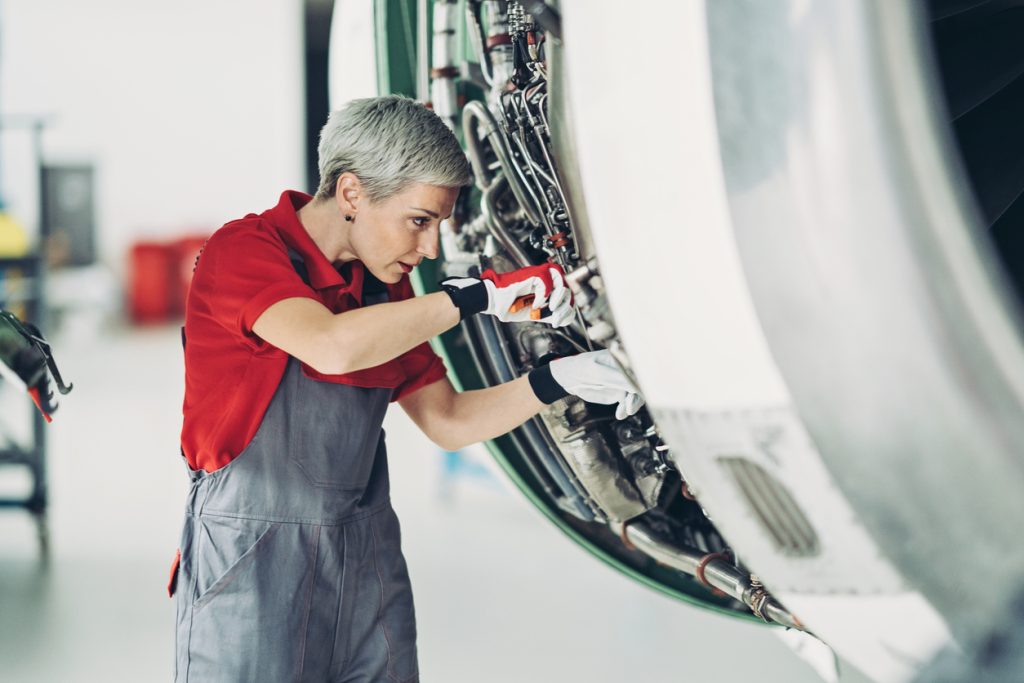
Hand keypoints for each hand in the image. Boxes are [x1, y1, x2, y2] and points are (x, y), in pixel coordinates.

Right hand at [441, 263, 573, 326]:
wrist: (492, 301)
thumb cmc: (507, 306)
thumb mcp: (533, 313)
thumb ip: (548, 314)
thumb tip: (563, 318)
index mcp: (544, 287)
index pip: (566, 290)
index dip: (568, 305)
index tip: (560, 319)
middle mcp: (543, 279)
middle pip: (567, 283)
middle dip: (565, 303)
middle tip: (556, 315)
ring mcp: (536, 274)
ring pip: (559, 277)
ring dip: (557, 296)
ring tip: (549, 308)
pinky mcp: (530, 273)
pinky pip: (545, 280)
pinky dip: (542, 295)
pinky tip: (535, 304)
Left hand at [528, 349, 644, 419]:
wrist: (571, 378)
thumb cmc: (582, 369)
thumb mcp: (599, 372)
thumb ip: (618, 378)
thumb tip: (637, 386)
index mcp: (624, 358)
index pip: (641, 369)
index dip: (644, 380)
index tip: (643, 391)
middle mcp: (627, 369)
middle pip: (642, 383)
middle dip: (638, 396)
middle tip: (630, 406)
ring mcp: (624, 381)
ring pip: (637, 395)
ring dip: (633, 404)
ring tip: (624, 412)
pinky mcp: (620, 392)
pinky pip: (628, 402)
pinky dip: (626, 409)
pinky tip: (620, 414)